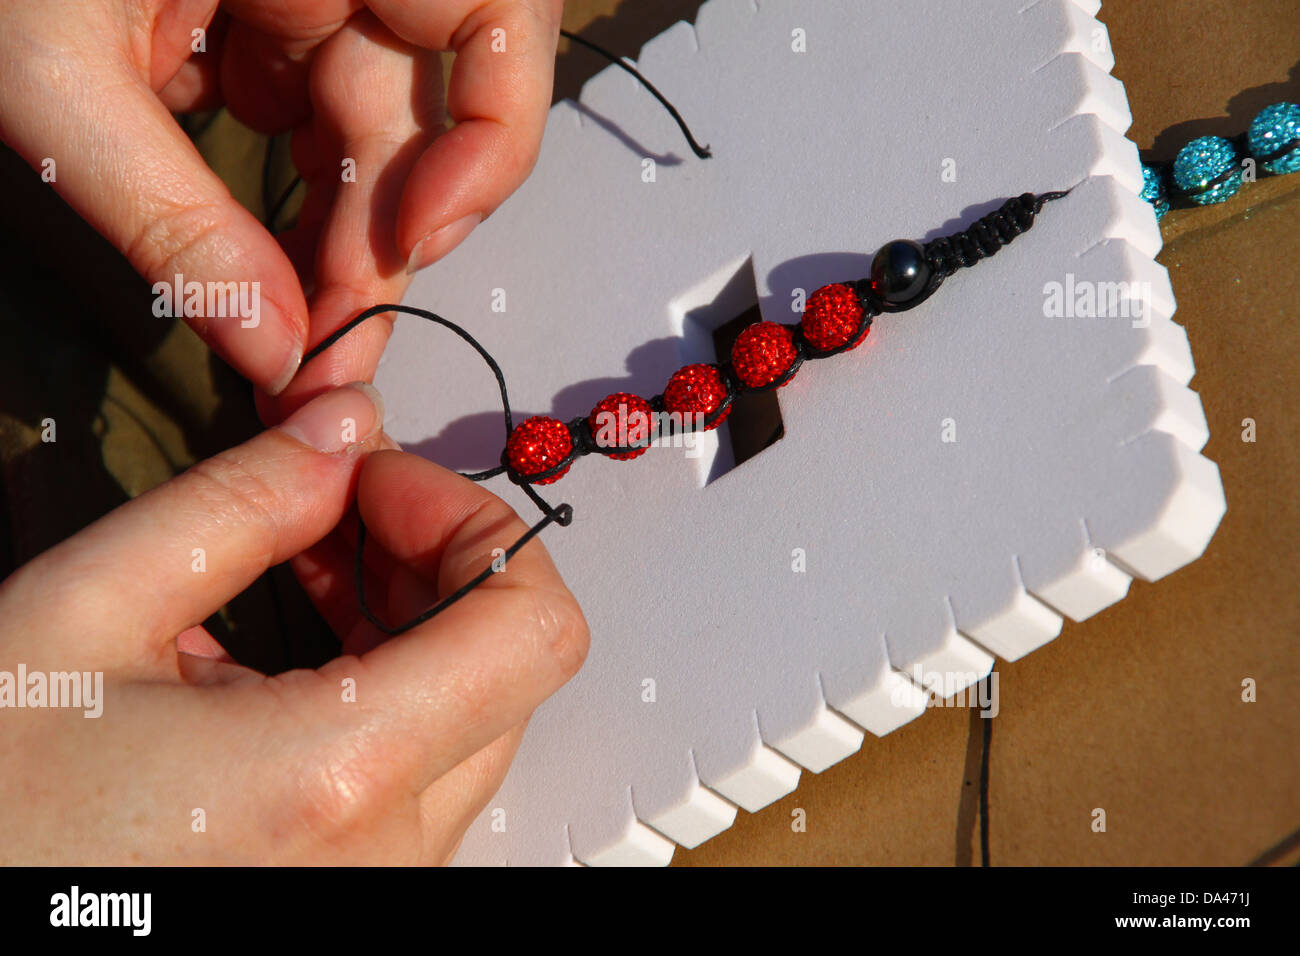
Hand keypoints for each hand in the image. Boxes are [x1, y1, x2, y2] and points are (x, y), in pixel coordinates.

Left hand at [0, 0, 562, 400]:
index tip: (415, 242)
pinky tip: (258, 263)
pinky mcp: (258, 18)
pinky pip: (311, 116)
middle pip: (425, 98)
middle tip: (331, 342)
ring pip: (373, 123)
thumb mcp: (53, 81)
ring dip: (341, 232)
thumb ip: (174, 224)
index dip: (490, 139)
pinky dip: (292, 198)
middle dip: (384, 227)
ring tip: (296, 328)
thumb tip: (275, 355)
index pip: (495, 18)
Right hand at [0, 383, 588, 863]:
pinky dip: (393, 686)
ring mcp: (380, 882)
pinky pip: (427, 770)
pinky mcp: (357, 888)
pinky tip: (311, 644)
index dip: (473, 525)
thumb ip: (238, 503)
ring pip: (475, 717)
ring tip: (315, 566)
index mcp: (334, 776)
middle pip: (510, 666)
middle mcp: (386, 850)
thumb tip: (340, 431)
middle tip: (341, 507)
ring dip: (416, 619)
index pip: (531, 628)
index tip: (385, 484)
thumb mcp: (86, 612)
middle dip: (435, 559)